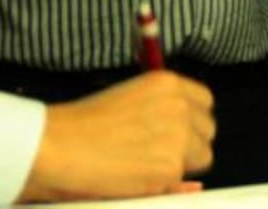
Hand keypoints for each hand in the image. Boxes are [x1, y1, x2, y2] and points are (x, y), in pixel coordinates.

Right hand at [18, 70, 214, 202]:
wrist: (60, 145)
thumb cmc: (82, 124)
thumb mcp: (129, 103)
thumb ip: (162, 114)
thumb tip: (190, 146)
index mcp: (167, 82)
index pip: (204, 101)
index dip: (191, 119)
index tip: (177, 131)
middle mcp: (178, 105)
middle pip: (208, 129)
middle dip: (190, 143)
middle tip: (158, 152)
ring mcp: (178, 136)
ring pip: (202, 157)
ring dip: (182, 165)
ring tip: (146, 165)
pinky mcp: (171, 166)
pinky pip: (182, 182)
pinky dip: (165, 184)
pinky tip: (137, 177)